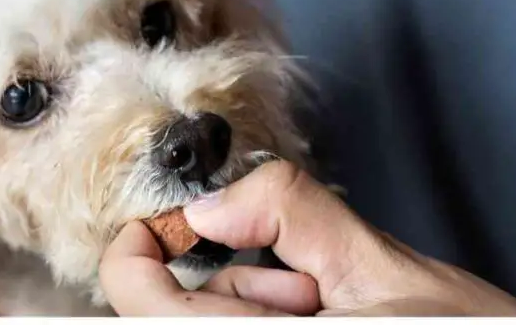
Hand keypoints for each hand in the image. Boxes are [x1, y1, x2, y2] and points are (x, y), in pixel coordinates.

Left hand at [99, 160, 515, 315]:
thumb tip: (217, 202)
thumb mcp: (380, 268)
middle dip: (238, 281)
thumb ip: (291, 213)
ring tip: (337, 310)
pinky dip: (276, 322)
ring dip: (262, 306)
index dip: (139, 247)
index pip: (136, 297)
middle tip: (309, 286)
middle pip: (178, 312)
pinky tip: (334, 322)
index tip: (171, 224)